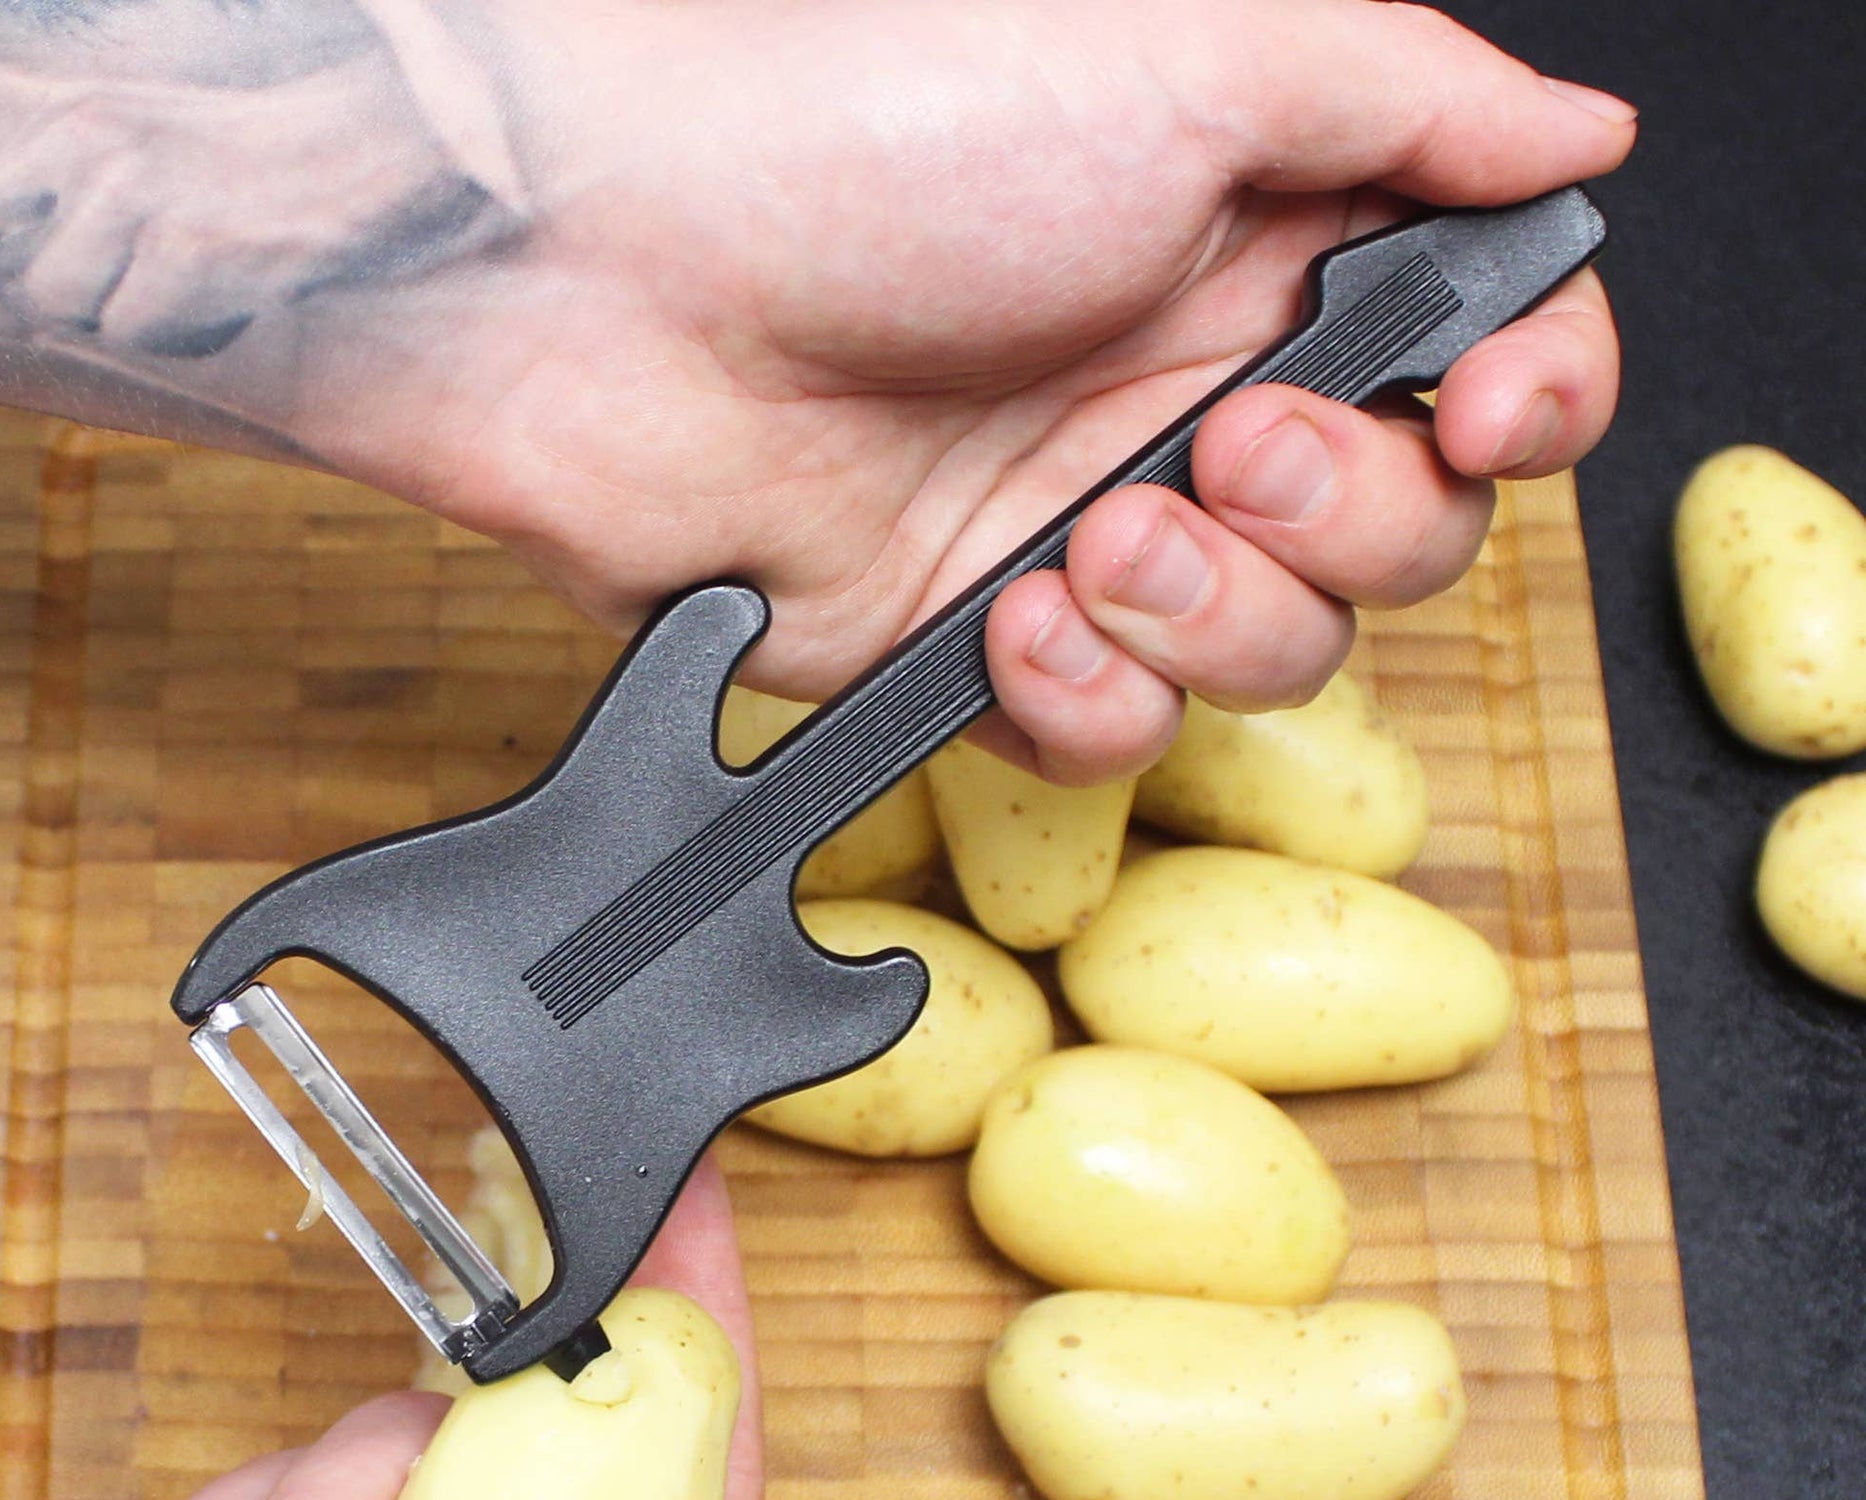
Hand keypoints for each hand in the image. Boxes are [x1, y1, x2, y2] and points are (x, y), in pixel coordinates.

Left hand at [0, 45, 505, 355]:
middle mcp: (89, 146)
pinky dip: (190, 335)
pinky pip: (141, 333)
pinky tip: (238, 299)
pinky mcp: (191, 247)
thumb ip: (87, 205)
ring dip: (140, 324)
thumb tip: (7, 301)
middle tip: (146, 299)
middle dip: (72, 314)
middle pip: (17, 284)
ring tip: (204, 291)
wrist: (382, 150)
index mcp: (77, 121)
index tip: (1, 305)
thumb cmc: (282, 169)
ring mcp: (137, 193)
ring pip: (74, 311)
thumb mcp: (163, 156)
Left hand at [399, 0, 1634, 779]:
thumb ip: (1406, 104)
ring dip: (1212, 610)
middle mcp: (1193, 400)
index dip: (1528, 404)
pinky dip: (1087, 693)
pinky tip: (1006, 609)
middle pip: (1405, 534)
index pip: (1483, 359)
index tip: (1488, 415)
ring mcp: (1093, 535)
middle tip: (1221, 439)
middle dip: (1340, 512)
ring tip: (1091, 526)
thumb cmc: (864, 136)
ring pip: (1278, 655)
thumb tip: (1576, 139)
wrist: (620, 287)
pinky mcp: (989, 646)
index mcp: (1263, 252)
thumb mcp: (1177, 59)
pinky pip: (1119, 736)